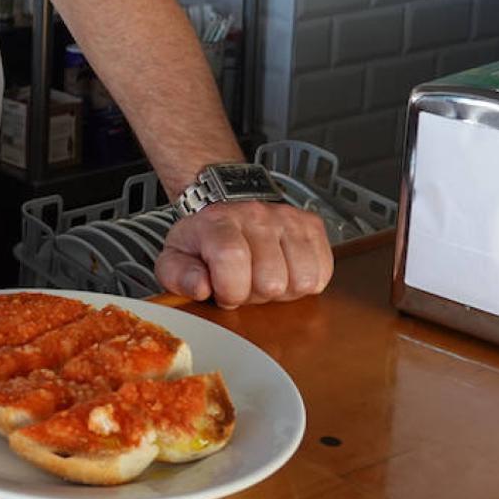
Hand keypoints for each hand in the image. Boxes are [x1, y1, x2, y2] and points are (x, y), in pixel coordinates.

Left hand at [156, 202, 332, 308]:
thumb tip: (200, 287)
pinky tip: (285, 271)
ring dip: (283, 289)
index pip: (233, 259)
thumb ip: (177, 276)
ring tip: (265, 276)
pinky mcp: (312, 225)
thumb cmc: (205, 239)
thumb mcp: (176, 257)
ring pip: (301, 280)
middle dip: (256, 294)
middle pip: (271, 280)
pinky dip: (305, 282)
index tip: (224, 291)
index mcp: (218, 223)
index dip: (230, 290)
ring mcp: (288, 219)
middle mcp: (256, 216)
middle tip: (245, 282)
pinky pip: (323, 273)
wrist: (229, 205)